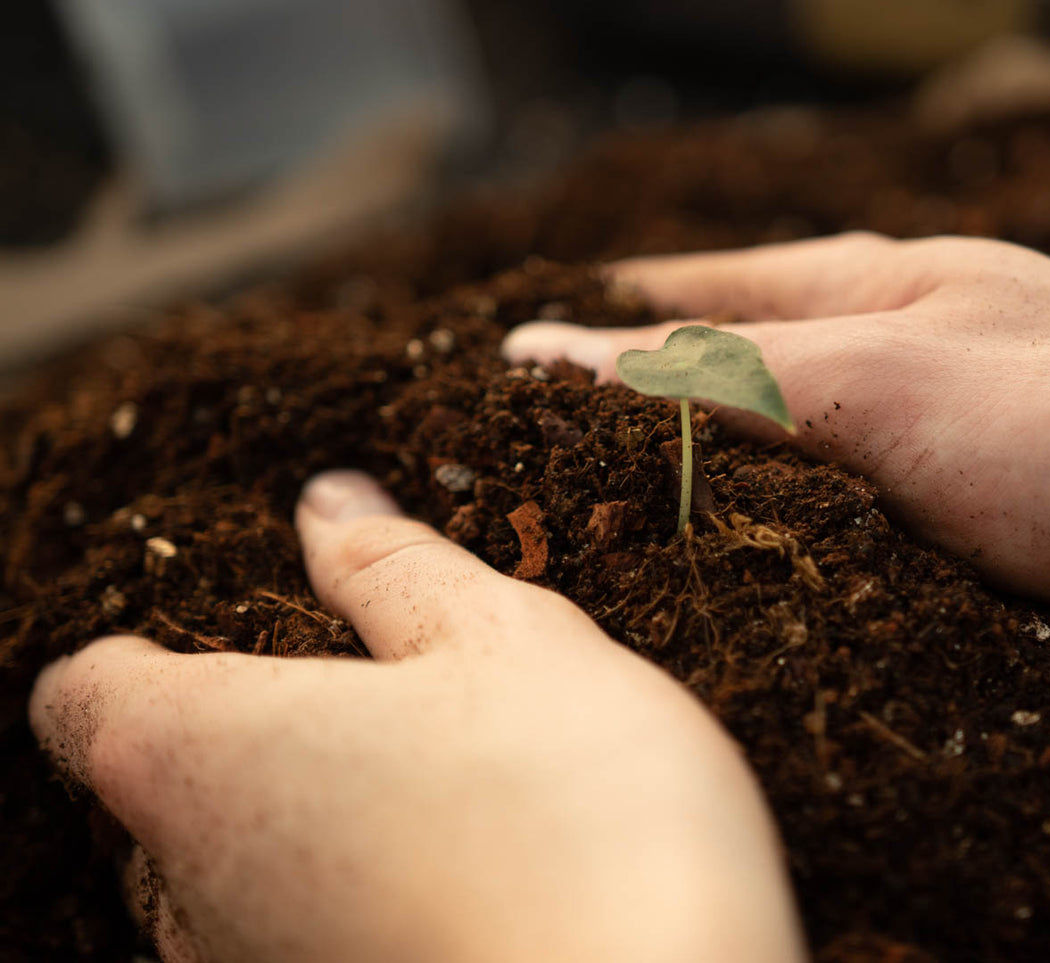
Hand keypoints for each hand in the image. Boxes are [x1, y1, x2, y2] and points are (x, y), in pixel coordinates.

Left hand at [29, 471, 805, 962]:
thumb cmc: (577, 813)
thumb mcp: (507, 641)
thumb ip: (398, 569)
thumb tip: (329, 507)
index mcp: (200, 753)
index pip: (87, 689)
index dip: (154, 640)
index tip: (257, 621)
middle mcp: (186, 890)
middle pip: (161, 787)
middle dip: (253, 730)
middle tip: (393, 694)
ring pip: (233, 881)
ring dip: (309, 823)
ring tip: (446, 790)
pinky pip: (298, 946)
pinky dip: (350, 903)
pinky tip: (466, 879)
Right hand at [503, 232, 1049, 746]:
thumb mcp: (886, 380)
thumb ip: (717, 375)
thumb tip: (540, 360)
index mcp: (881, 299)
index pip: (699, 291)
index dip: (593, 318)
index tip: (490, 361)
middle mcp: (897, 389)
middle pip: (726, 405)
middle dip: (625, 446)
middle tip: (505, 500)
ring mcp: (926, 491)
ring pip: (771, 512)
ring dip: (693, 544)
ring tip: (573, 590)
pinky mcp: (958, 587)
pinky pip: (832, 598)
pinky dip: (769, 615)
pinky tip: (700, 653)